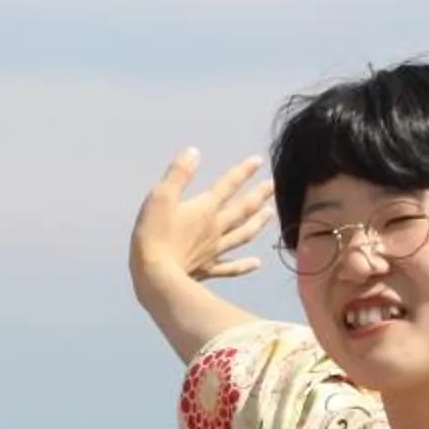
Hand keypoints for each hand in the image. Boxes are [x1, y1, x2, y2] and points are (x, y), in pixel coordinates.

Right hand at [130, 148, 271, 288]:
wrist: (156, 277)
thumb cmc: (154, 235)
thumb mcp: (161, 198)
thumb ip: (178, 174)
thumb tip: (194, 152)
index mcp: (205, 209)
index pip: (227, 186)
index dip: (243, 172)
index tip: (258, 161)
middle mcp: (215, 228)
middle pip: (241, 210)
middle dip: (258, 196)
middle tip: (274, 186)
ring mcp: (214, 251)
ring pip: (242, 235)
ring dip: (257, 223)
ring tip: (270, 213)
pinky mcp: (207, 270)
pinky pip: (230, 268)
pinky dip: (244, 265)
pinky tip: (257, 264)